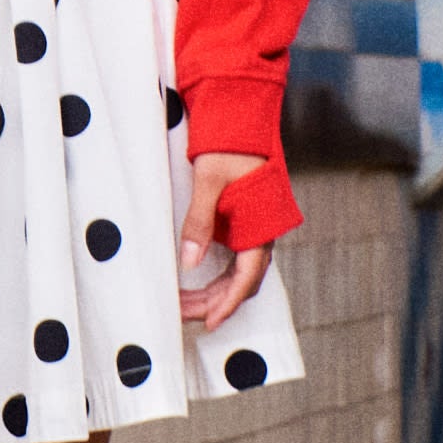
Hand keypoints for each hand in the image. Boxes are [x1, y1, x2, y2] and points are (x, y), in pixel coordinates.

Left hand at [176, 148, 270, 329]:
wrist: (241, 119)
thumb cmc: (229, 145)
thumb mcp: (208, 181)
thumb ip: (200, 221)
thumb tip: (190, 262)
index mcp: (259, 226)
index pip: (246, 278)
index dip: (228, 304)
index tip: (210, 323)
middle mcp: (261, 234)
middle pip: (240, 282)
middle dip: (212, 303)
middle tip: (181, 314)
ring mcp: (254, 231)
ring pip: (236, 274)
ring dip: (212, 292)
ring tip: (182, 302)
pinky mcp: (245, 225)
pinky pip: (234, 261)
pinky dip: (216, 277)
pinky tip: (196, 283)